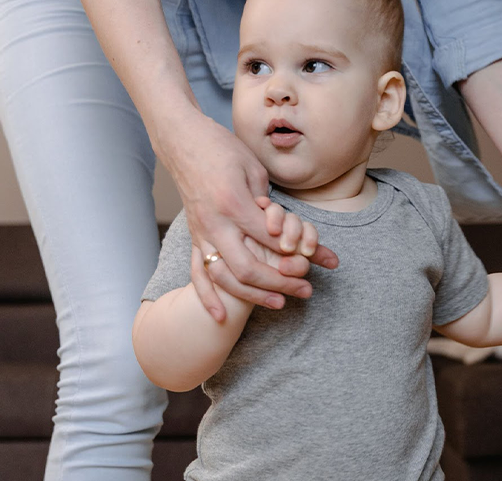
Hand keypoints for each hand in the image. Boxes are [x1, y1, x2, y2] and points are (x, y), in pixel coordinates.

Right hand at [156, 109, 337, 319]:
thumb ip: (269, 205)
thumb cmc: (223, 150)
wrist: (183, 142)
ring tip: (280, 303)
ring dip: (253, 296)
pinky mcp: (194, 238)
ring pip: (225, 277)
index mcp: (234, 203)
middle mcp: (215, 223)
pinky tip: (220, 318)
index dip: (296, 255)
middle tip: (307, 290)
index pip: (270, 240)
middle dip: (280, 283)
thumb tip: (290, 233)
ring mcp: (201, 233)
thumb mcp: (254, 169)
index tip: (319, 263)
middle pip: (248, 267)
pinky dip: (208, 298)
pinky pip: (198, 274)